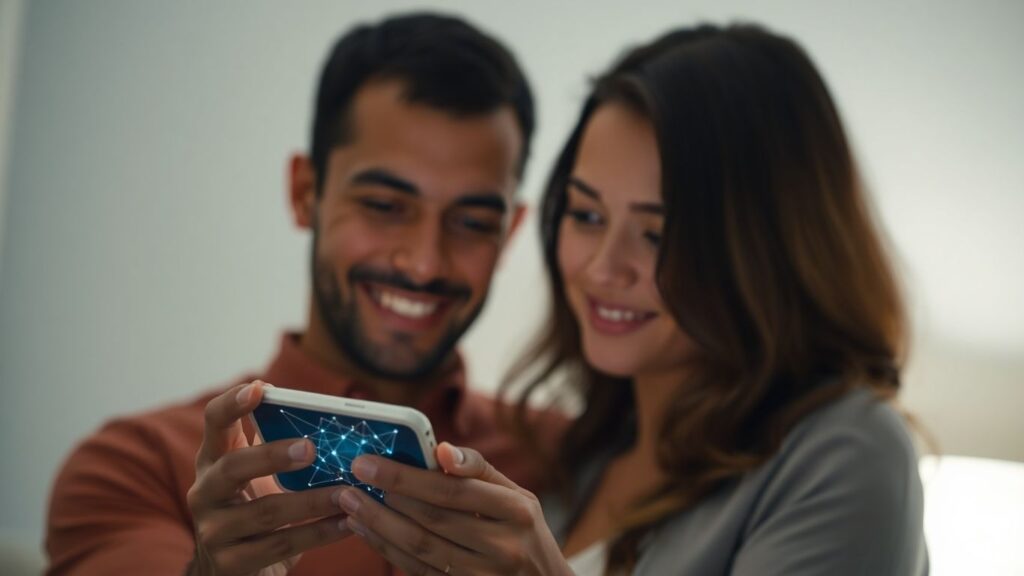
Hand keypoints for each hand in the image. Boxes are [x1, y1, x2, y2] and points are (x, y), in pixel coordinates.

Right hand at [186, 381, 351, 575]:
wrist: (226, 571)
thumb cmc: (249, 508)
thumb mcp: (252, 474)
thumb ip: (267, 439)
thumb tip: (296, 398)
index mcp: (212, 461)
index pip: (213, 422)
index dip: (232, 403)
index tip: (259, 388)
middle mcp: (204, 492)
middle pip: (233, 467)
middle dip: (272, 455)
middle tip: (311, 449)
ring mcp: (214, 531)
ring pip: (266, 512)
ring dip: (313, 501)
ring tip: (347, 493)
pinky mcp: (231, 563)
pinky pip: (282, 545)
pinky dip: (318, 534)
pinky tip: (346, 524)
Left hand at [338, 442, 572, 575]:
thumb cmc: (524, 531)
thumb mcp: (518, 495)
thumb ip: (479, 469)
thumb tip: (440, 449)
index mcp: (516, 511)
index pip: (452, 491)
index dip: (406, 477)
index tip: (370, 462)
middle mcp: (503, 547)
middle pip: (431, 521)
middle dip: (385, 498)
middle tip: (352, 480)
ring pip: (420, 549)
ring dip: (378, 526)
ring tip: (350, 505)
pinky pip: (418, 572)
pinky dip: (388, 550)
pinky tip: (368, 531)